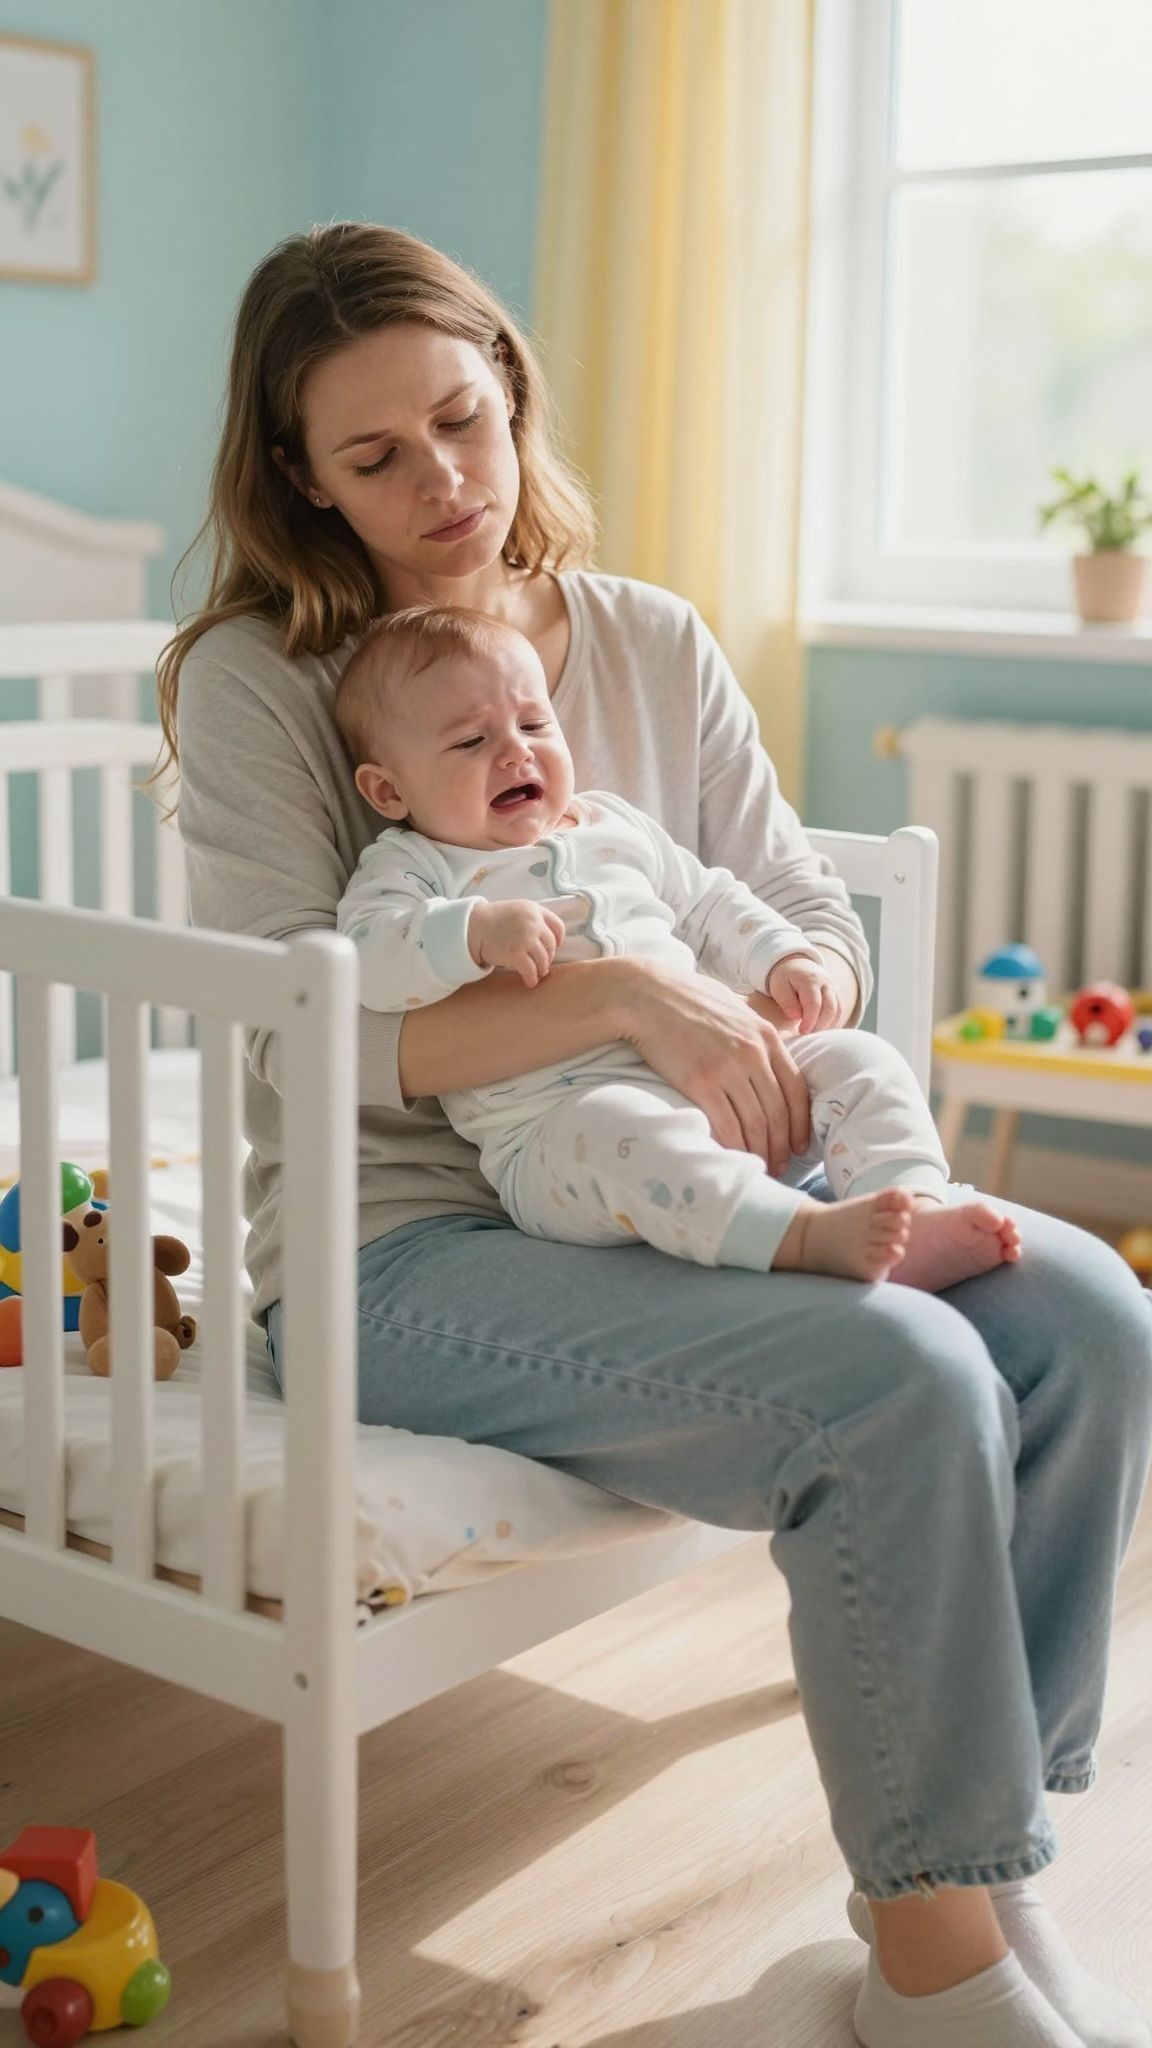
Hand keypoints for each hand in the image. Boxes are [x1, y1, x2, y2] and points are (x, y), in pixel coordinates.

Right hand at [469, 899, 566, 987]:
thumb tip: (545, 937)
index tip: (557, 945)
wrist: (473, 926)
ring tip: (538, 973)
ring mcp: (525, 938)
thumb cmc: (492, 919)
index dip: (559, 938)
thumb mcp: (515, 909)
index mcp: (534, 910)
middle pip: (551, 945)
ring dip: (542, 969)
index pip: (557, 926)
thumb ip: (531, 918)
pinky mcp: (516, 954)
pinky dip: (532, 978)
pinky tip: (530, 982)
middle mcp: (533, 923)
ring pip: (544, 959)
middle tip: (543, 963)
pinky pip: (531, 970)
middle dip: (548, 956)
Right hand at [616, 961, 810, 1174]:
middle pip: (778, 1112)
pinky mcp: (701, 1083)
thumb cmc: (686, 999)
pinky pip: (727, 1125)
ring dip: (760, 1151)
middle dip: (782, 1145)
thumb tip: (766, 1054)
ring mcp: (728, 1069)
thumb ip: (754, 1032)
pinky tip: (735, 1157)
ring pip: (756, 1123)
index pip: (797, 1089)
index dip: (800, 1123)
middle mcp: (753, 1054)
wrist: (646, 995)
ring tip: (760, 1167)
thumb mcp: (735, 1008)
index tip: (799, 1144)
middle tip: (781, 1166)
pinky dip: (735, 1146)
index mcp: (766, 1036)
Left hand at [766, 953, 841, 1033]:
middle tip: (807, 1036)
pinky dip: (832, 1023)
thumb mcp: (779, 987)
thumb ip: (787, 1002)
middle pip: (830, 1009)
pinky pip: (839, 1011)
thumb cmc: (784, 978)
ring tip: (813, 1035)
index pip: (814, 1004)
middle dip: (820, 1026)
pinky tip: (821, 1031)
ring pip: (838, 1011)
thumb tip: (796, 1017)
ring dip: (828, 1026)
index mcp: (810, 980)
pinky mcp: (836, 994)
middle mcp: (826, 983)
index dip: (809, 1021)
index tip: (801, 1032)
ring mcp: (834, 988)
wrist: (796, 964)